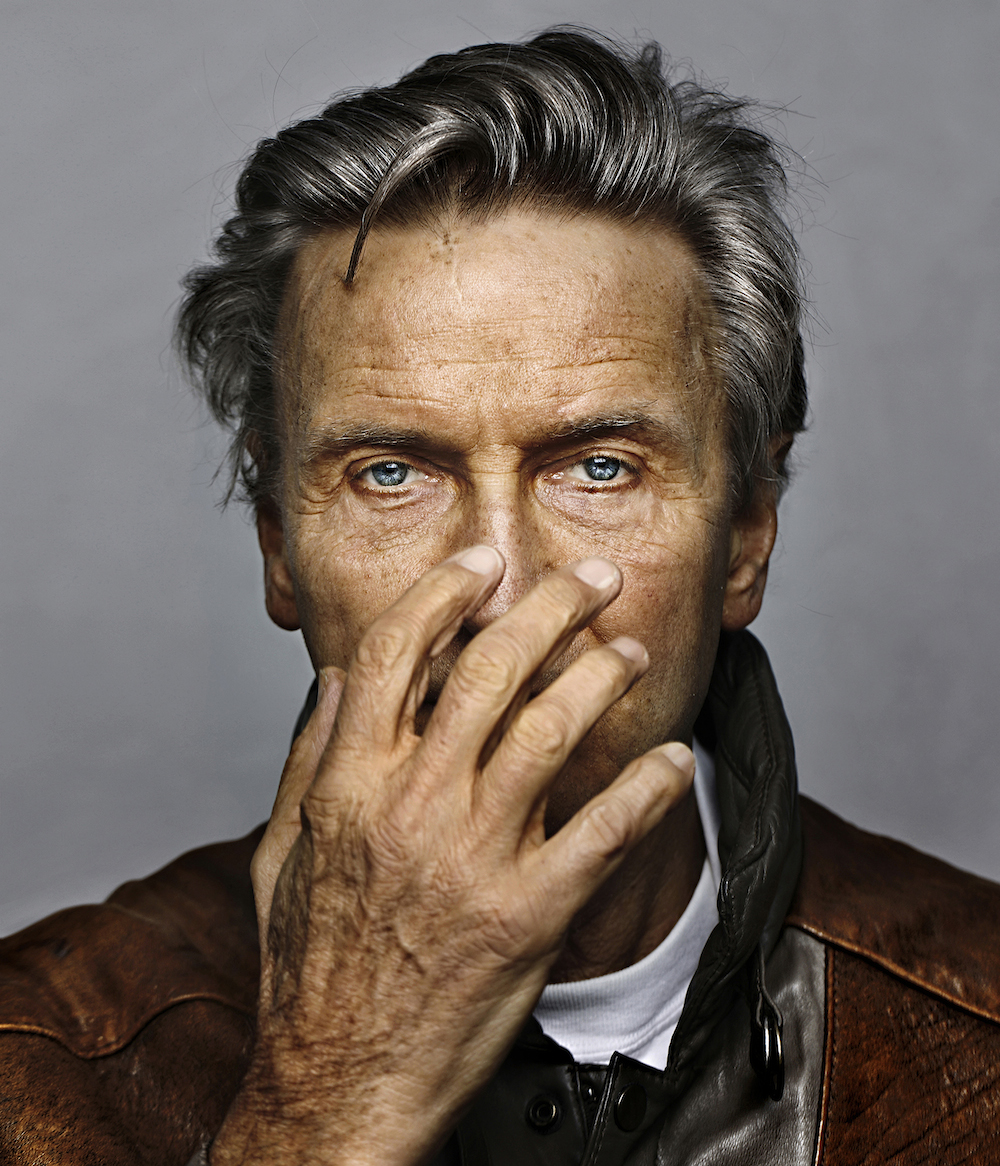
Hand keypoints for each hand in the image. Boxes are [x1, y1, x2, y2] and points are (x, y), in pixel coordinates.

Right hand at [211, 547, 694, 1164]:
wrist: (342, 1080)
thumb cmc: (311, 966)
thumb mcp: (283, 853)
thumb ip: (308, 758)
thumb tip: (333, 680)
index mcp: (348, 783)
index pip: (394, 655)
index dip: (442, 593)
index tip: (482, 563)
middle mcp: (412, 805)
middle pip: (488, 670)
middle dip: (548, 607)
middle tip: (589, 577)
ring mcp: (473, 859)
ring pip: (551, 731)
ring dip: (601, 675)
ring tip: (629, 649)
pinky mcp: (528, 915)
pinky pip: (604, 833)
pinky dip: (647, 788)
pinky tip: (673, 759)